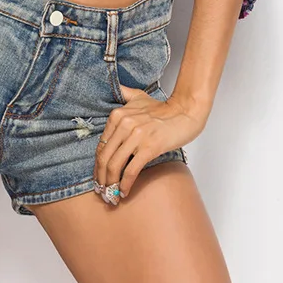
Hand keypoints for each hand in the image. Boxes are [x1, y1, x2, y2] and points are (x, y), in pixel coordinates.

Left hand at [93, 84, 206, 205]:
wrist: (185, 112)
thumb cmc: (162, 108)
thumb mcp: (138, 97)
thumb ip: (124, 94)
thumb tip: (114, 87)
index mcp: (118, 115)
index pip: (101, 145)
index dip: (97, 165)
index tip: (99, 176)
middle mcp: (124, 124)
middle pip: (105, 157)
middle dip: (101, 178)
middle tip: (102, 191)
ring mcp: (136, 136)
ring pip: (115, 165)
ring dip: (111, 184)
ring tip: (112, 196)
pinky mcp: (149, 147)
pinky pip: (131, 170)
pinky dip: (125, 184)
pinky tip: (124, 192)